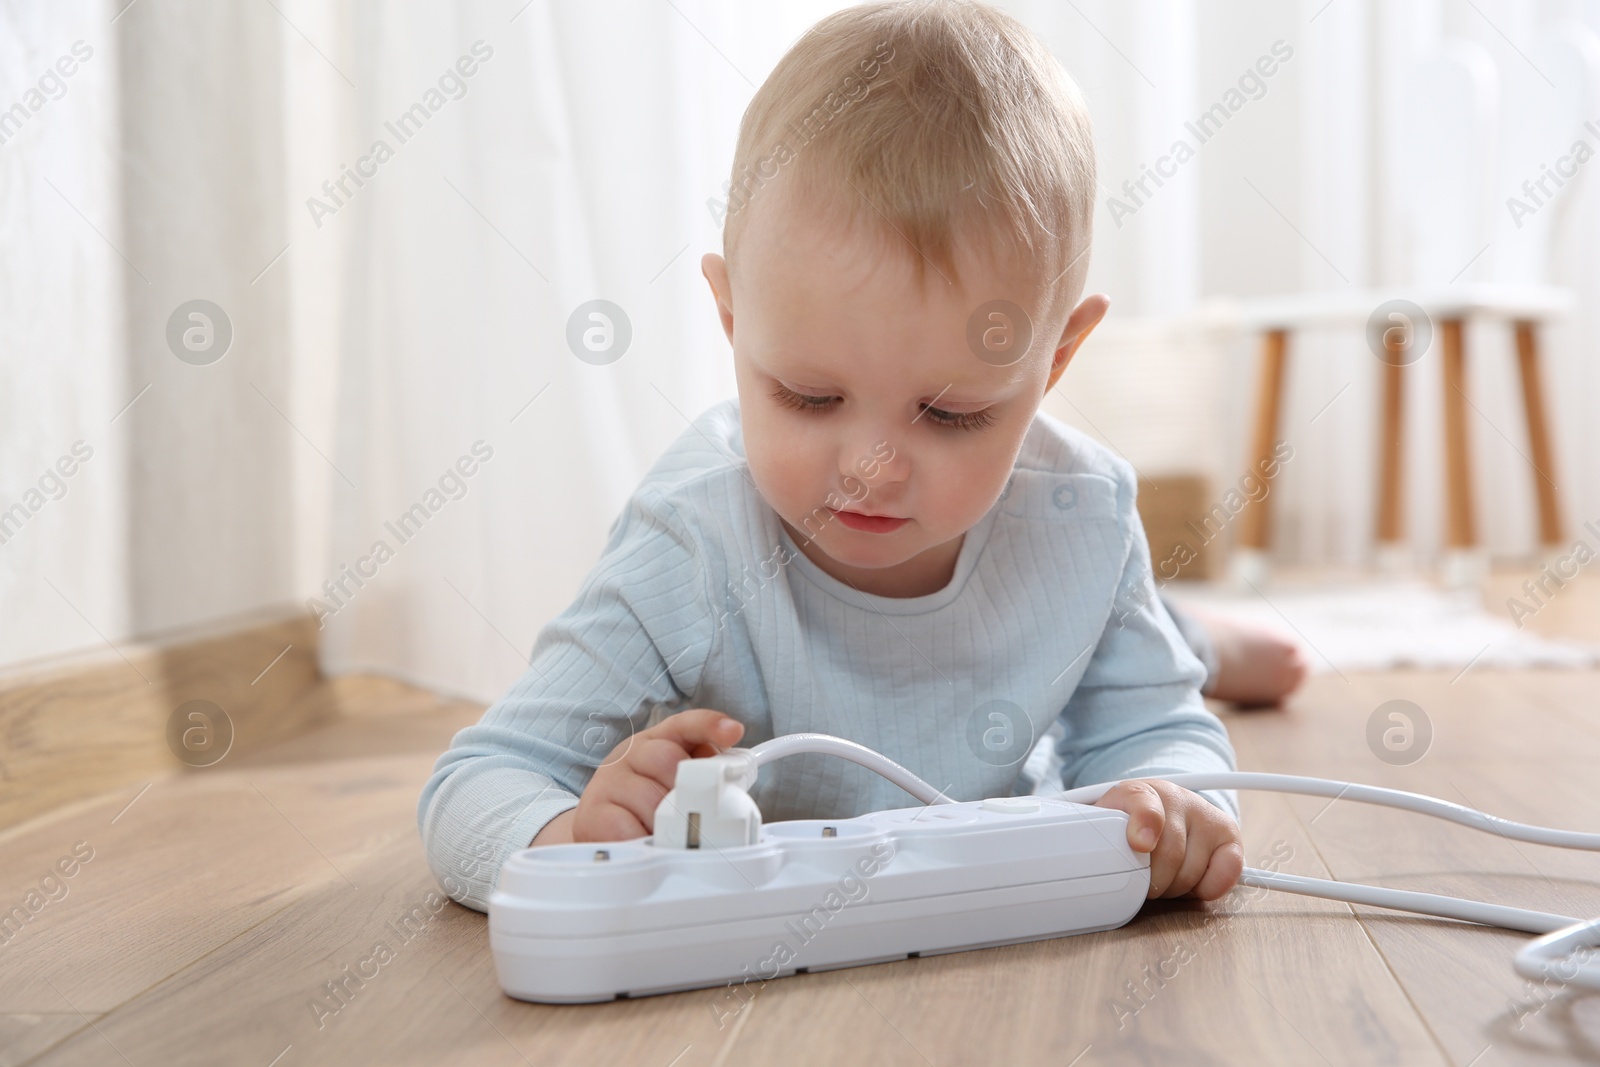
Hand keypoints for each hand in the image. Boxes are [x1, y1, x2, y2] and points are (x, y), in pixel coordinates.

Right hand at [534, 708, 744, 845]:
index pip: (686, 724)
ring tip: (674, 838)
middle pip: (667, 759)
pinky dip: (645, 841)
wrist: (600, 827)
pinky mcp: (592, 813)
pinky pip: (627, 827)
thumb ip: (706, 777)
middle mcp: (631, 754)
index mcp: (659, 740)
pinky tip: (648, 845)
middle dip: (689, 792)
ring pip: (650, 798)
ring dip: (668, 825)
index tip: (733, 732)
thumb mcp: (678, 784)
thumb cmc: (648, 805)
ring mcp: (609, 781)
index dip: (710, 725)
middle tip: (699, 817)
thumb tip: (734, 786)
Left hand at [1093, 779, 1243, 900]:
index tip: (1139, 844)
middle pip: (1168, 855)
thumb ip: (1094, 840)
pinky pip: (1226, 871)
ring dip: (1174, 887)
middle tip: (1141, 880)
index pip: (1144, 804)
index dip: (1145, 825)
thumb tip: (1088, 860)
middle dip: (1151, 881)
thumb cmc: (1126, 825)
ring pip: (1190, 871)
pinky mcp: (1228, 833)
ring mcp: (1203, 813)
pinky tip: (1193, 881)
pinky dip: (1209, 887)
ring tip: (1162, 877)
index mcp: (1136, 793)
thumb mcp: (1101, 828)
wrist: (1154, 810)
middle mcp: (1174, 797)